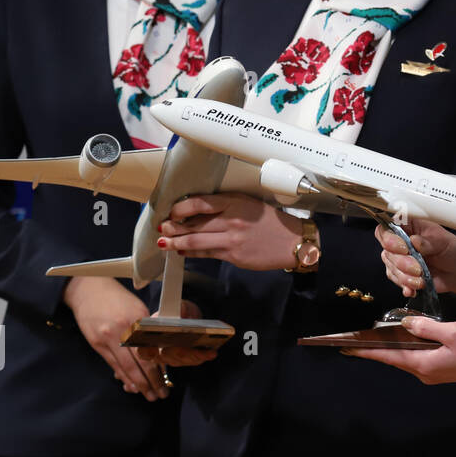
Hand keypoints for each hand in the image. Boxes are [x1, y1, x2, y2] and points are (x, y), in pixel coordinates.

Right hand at [63, 277, 168, 400]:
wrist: (88, 289)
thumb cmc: (117, 299)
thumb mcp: (137, 309)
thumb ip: (145, 330)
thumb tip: (156, 353)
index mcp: (137, 320)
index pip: (151, 350)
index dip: (159, 368)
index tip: (167, 380)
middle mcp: (122, 330)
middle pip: (139, 363)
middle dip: (151, 382)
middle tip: (161, 395)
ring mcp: (107, 338)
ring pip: (125, 367)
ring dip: (137, 384)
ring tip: (148, 395)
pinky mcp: (96, 343)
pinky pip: (112, 364)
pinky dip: (122, 376)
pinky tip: (130, 385)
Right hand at [134, 300, 218, 367]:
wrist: (187, 315)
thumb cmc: (178, 311)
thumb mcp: (178, 305)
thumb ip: (177, 307)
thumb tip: (180, 314)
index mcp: (150, 337)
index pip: (143, 349)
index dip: (146, 351)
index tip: (153, 350)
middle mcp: (159, 351)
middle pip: (165, 357)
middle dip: (176, 352)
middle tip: (184, 348)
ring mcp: (172, 357)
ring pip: (180, 361)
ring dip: (193, 356)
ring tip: (206, 351)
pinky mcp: (186, 359)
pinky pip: (192, 361)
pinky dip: (202, 356)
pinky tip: (212, 352)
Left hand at [158, 193, 305, 269]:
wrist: (293, 242)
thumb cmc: (273, 223)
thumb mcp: (251, 205)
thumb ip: (228, 206)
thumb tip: (200, 212)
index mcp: (236, 202)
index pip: (200, 202)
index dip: (181, 207)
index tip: (173, 210)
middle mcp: (232, 219)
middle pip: (194, 223)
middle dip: (173, 226)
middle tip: (162, 227)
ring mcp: (232, 238)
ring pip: (195, 240)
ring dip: (176, 242)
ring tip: (164, 242)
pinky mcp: (233, 255)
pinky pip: (206, 254)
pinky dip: (191, 253)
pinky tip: (182, 252)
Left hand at [348, 317, 455, 383]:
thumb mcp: (452, 331)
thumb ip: (426, 327)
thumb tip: (405, 324)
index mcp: (424, 364)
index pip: (388, 356)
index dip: (367, 351)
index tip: (347, 348)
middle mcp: (424, 373)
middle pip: (394, 359)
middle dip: (375, 349)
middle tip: (356, 340)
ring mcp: (432, 373)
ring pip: (405, 359)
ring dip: (391, 349)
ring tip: (374, 338)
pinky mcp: (440, 370)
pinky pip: (417, 359)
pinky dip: (406, 349)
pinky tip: (404, 340)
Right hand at [375, 218, 455, 300]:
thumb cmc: (452, 250)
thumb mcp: (444, 241)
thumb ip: (429, 241)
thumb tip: (414, 240)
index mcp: (409, 227)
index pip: (386, 229)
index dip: (389, 239)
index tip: (403, 248)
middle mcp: (401, 243)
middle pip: (387, 252)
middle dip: (402, 263)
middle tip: (418, 268)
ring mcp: (400, 260)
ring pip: (391, 268)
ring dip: (405, 277)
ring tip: (421, 279)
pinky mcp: (403, 275)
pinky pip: (397, 281)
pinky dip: (406, 286)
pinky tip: (414, 288)